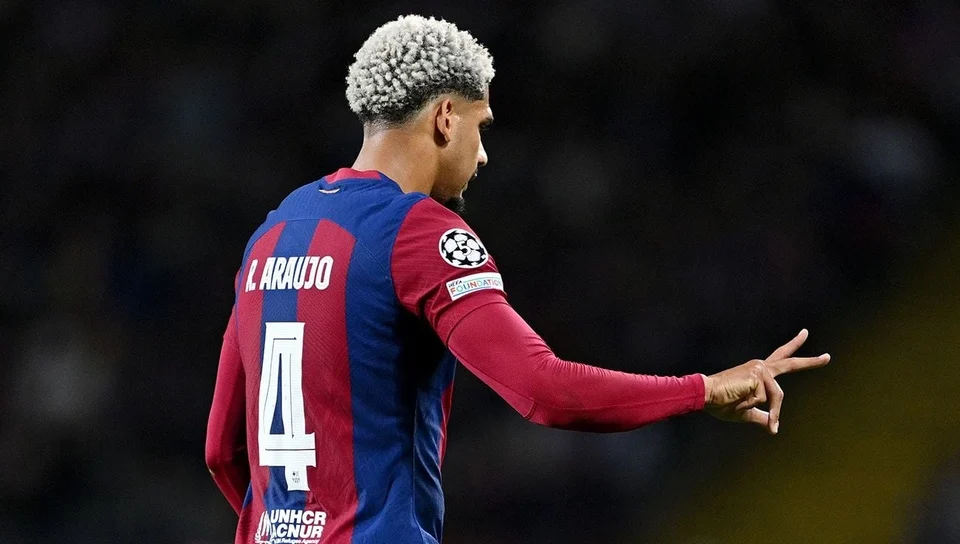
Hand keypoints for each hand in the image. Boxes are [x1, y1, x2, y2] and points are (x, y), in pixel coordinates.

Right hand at [703, 329, 829, 434]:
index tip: (805, 335)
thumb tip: (773, 429)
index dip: (794, 347)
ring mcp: (760, 370)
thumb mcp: (746, 413)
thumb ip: (762, 417)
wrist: (705, 395)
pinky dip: (750, 404)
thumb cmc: (721, 403)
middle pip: (791, 363)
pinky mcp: (757, 375)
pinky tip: (738, 398)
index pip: (781, 358)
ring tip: (740, 405)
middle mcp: (761, 367)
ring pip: (776, 396)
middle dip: (811, 362)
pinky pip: (764, 399)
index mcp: (759, 372)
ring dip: (768, 411)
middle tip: (828, 357)